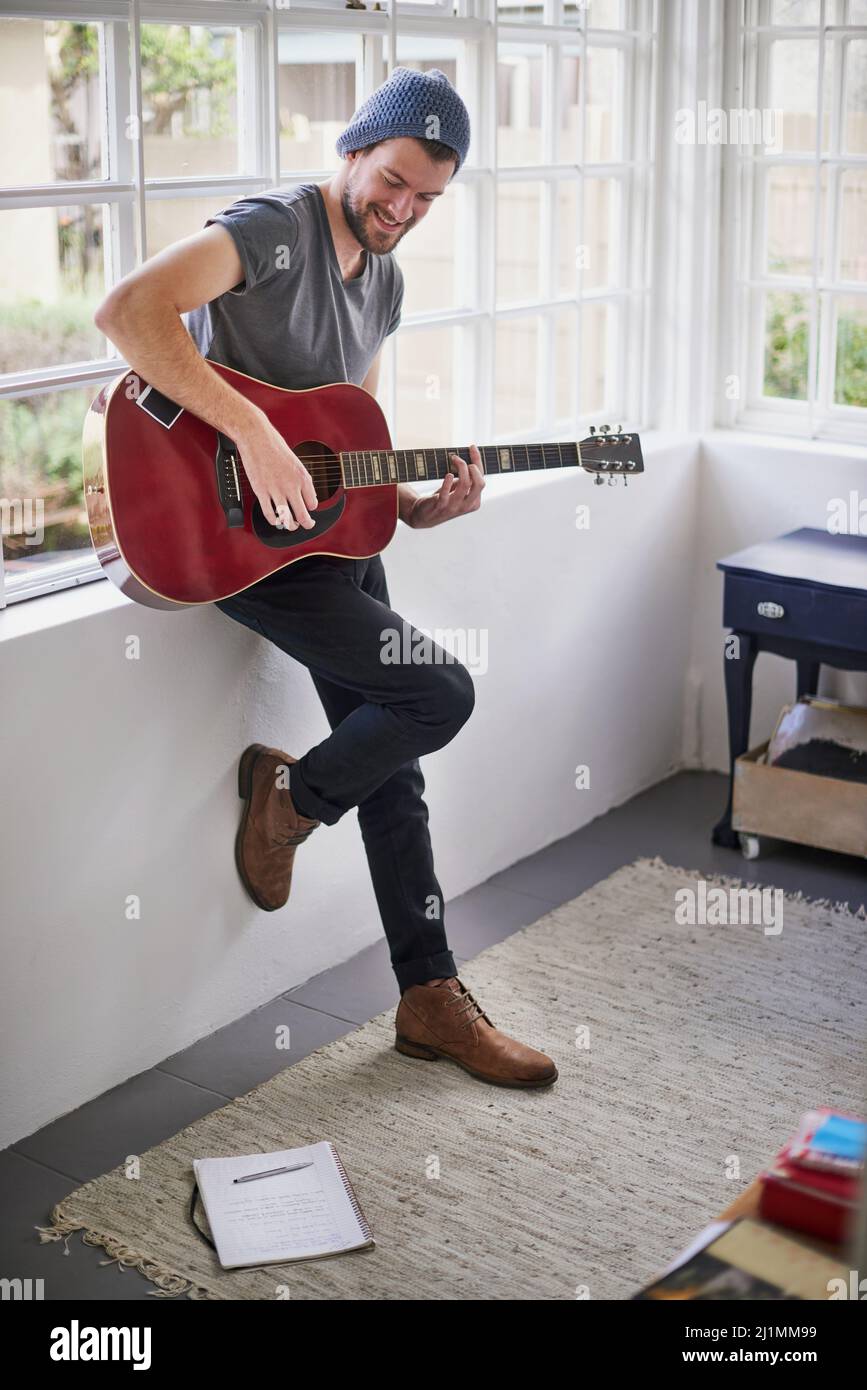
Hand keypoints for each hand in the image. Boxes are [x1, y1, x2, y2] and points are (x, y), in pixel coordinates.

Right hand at [236, 413, 318, 529]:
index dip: (311, 508)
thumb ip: (301, 478)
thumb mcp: (295, 461)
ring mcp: (276, 490)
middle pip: (303, 515)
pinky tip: (275, 521)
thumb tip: (307, 493)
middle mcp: (291, 485)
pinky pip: (269, 513)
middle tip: (306, 525)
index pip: (313, 503)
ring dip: (290, 526)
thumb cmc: (274, 446)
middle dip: (306, 524)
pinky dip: (273, 521)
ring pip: (286, 518)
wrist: (256, 437)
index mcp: (302, 477)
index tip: (308, 508)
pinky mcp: (261, 491)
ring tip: (290, 525)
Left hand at [405, 446, 484, 528]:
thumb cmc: (443, 498)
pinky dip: (448, 481)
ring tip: (453, 458)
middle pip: (479, 483)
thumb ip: (466, 479)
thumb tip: (471, 457)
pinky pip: (447, 492)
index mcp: (474, 502)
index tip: (472, 447)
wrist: (425, 516)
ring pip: (465, 484)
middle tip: (461, 458)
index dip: (478, 461)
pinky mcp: (441, 505)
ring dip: (461, 467)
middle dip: (474, 467)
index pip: (481, 480)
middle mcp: (467, 505)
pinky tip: (448, 475)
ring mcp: (454, 506)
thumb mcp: (458, 490)